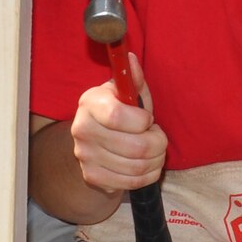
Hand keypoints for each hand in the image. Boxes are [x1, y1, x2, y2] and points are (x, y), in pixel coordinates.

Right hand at [69, 52, 166, 195]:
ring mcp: (85, 156)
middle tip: (159, 137)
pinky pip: (132, 183)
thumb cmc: (118, 111)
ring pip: (138, 167)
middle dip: (158, 143)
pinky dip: (148, 175)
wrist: (95, 141)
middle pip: (135, 147)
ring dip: (157, 160)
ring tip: (155, 150)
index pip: (117, 116)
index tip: (148, 119)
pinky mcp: (92, 177)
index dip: (142, 121)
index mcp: (90, 103)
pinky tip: (147, 164)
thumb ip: (132, 78)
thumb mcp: (126, 91)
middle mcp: (82, 130)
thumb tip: (131, 58)